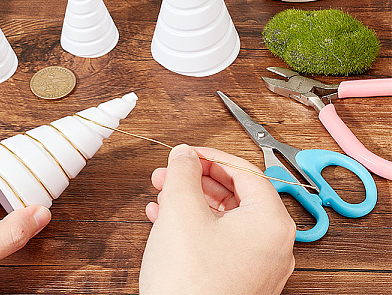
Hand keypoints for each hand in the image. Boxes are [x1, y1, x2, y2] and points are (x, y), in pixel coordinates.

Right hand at [139, 145, 294, 294]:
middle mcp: (273, 245)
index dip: (210, 156)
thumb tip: (184, 155)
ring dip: (191, 201)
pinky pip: (221, 241)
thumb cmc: (190, 281)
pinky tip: (164, 220)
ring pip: (225, 218)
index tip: (187, 153)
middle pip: (235, 193)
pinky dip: (194, 225)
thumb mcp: (181, 209)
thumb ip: (183, 172)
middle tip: (170, 172)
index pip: (244, 171)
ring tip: (161, 195)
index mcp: (271, 222)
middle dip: (196, 179)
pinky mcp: (240, 281)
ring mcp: (258, 267)